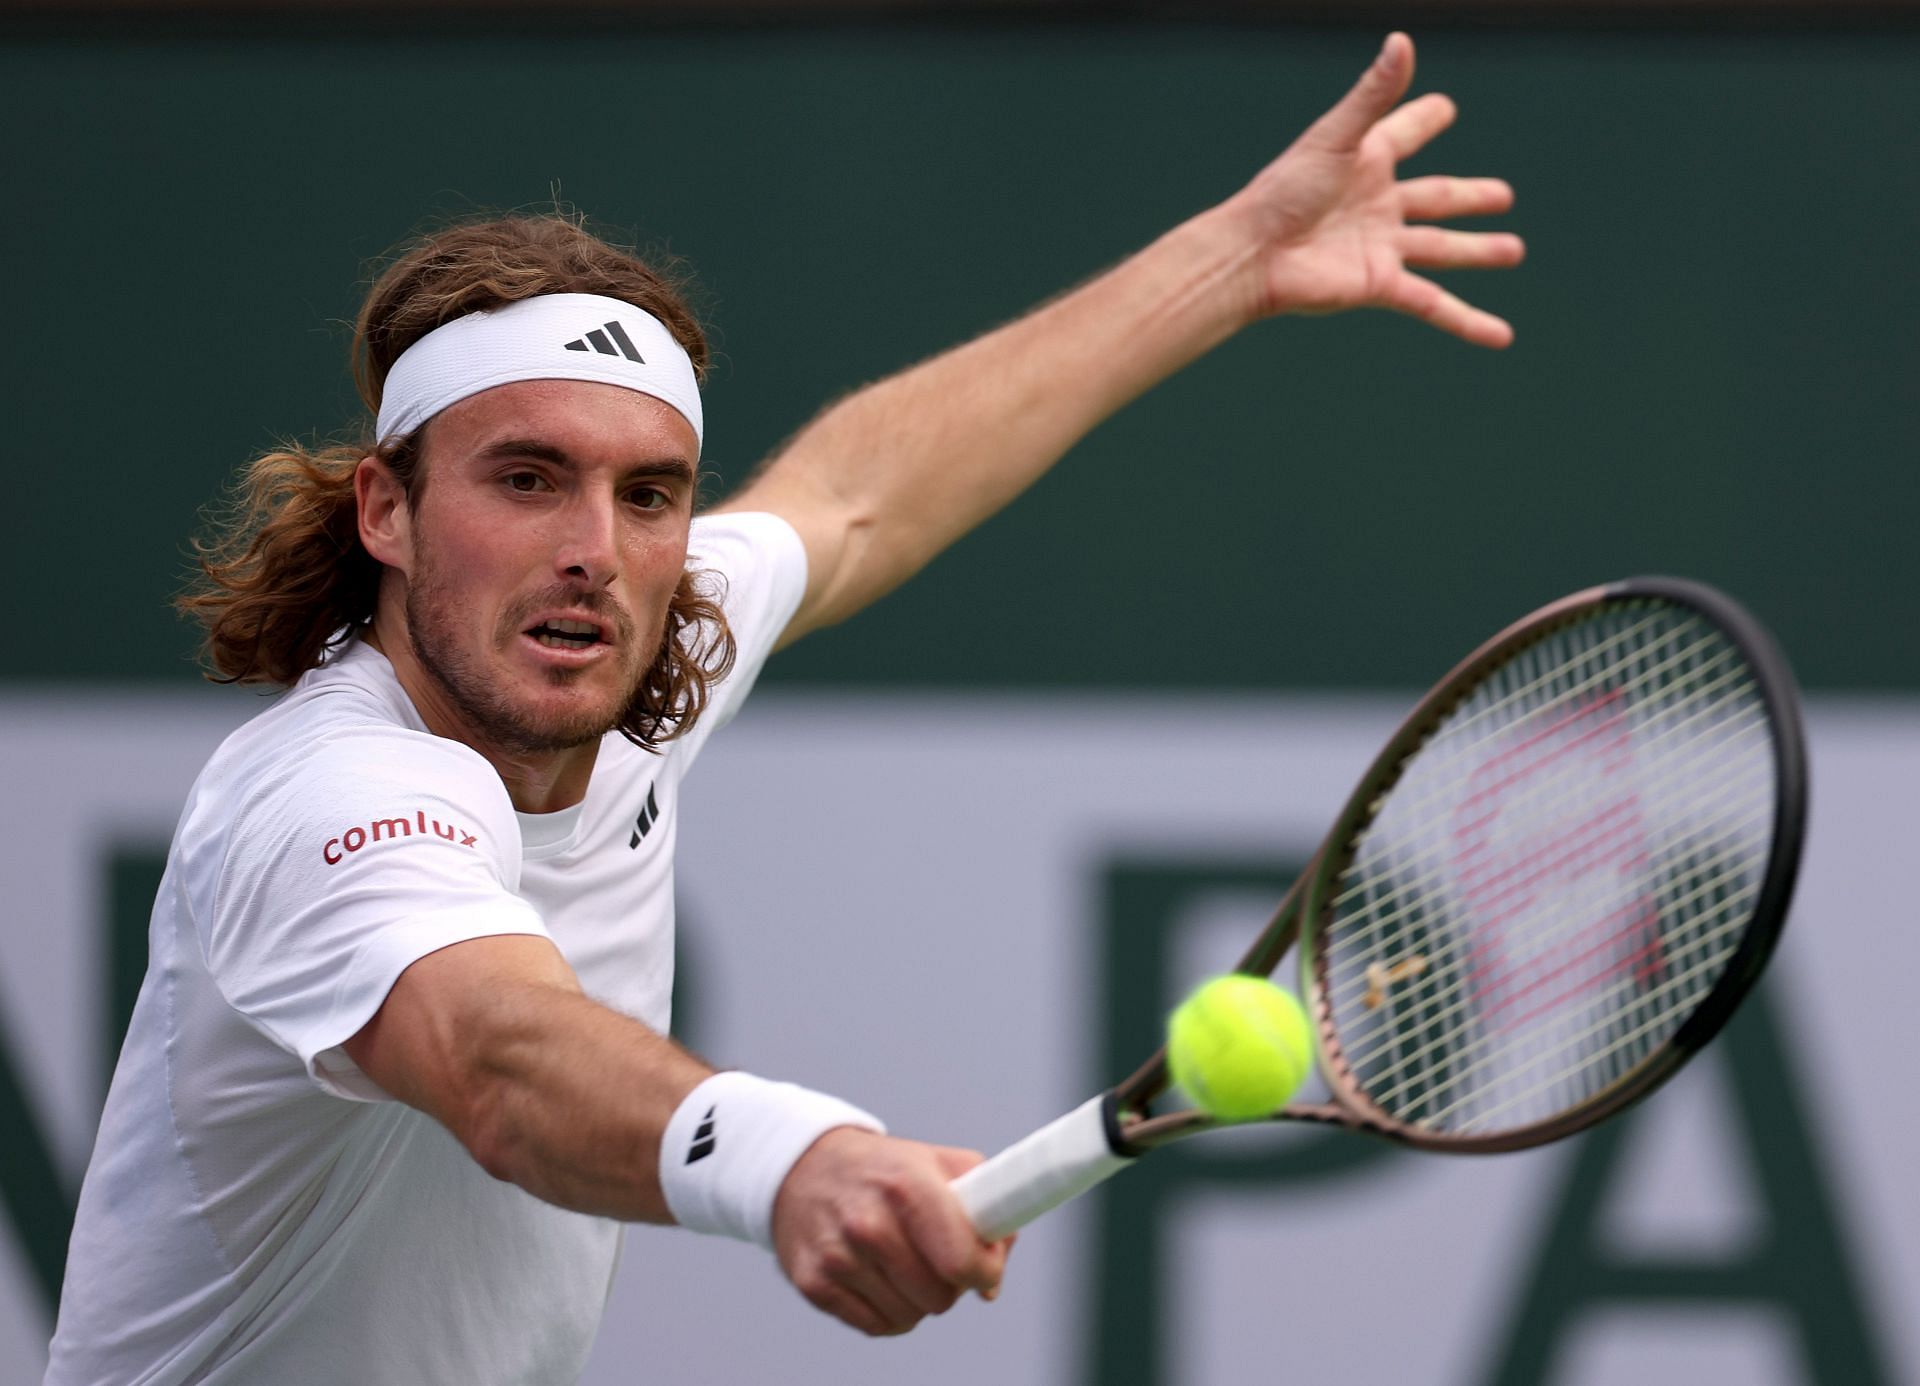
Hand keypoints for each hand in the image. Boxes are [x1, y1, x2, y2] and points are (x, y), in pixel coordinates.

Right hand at [771, 1128, 1014, 1335]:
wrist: (806, 1165)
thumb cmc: (883, 1169)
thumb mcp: (938, 1163)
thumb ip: (985, 1209)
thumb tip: (991, 1281)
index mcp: (907, 1186)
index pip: (961, 1261)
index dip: (984, 1270)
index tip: (983, 1265)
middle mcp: (868, 1224)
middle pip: (939, 1297)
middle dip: (949, 1283)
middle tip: (937, 1256)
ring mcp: (837, 1257)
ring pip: (910, 1317)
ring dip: (916, 1298)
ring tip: (903, 1261)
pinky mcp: (814, 1284)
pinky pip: (877, 1326)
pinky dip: (887, 1310)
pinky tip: (880, 1277)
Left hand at [1224, 32, 1523, 346]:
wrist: (1254, 255)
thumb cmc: (1282, 192)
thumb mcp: (1334, 138)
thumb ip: (1373, 96)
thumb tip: (1402, 41)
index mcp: (1367, 162)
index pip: (1405, 133)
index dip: (1423, 119)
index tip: (1443, 109)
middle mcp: (1378, 205)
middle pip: (1437, 198)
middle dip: (1470, 197)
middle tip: (1503, 196)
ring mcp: (1383, 247)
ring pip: (1443, 249)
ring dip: (1478, 251)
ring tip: (1513, 251)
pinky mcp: (1381, 285)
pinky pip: (1434, 304)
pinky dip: (1468, 321)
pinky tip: (1500, 335)